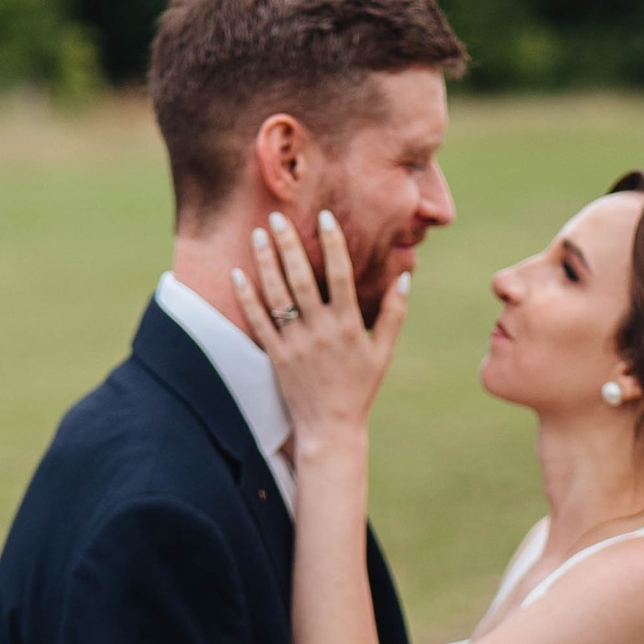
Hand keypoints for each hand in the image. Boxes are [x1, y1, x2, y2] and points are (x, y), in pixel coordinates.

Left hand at [231, 207, 407, 448]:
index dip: (332, 243)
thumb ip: (395, 314)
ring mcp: (295, 343)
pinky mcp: (275, 356)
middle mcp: (321, 331)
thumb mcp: (383, 352)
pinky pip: (258, 321)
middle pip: (302, 278)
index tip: (325, 217)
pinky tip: (237, 273)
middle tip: (278, 215)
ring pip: (277, 295)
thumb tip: (406, 278)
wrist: (331, 428)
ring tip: (257, 234)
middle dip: (289, 244)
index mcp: (349, 325)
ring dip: (265, 262)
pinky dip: (247, 297)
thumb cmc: (360, 389)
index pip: (340, 275)